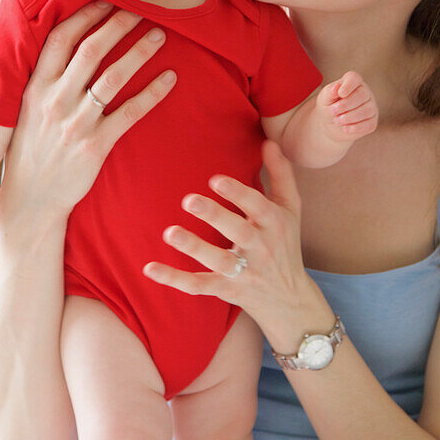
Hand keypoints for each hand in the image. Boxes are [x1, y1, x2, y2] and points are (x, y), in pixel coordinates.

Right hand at [0, 2, 176, 227]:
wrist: (30, 199)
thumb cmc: (31, 152)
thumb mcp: (27, 111)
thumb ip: (44, 81)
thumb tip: (64, 49)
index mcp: (35, 87)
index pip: (60, 39)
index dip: (85, 16)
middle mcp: (54, 100)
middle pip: (91, 50)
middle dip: (118, 25)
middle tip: (142, 9)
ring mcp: (75, 122)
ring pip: (113, 76)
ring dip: (139, 52)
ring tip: (160, 35)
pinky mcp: (96, 145)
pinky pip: (130, 112)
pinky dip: (152, 92)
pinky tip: (169, 78)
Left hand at [143, 140, 326, 339]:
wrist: (289, 298)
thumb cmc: (285, 243)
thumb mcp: (290, 208)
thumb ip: (280, 174)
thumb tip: (268, 141)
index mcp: (274, 223)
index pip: (257, 206)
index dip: (237, 193)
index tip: (214, 180)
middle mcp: (261, 248)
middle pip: (239, 232)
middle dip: (215, 216)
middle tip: (188, 200)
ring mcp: (243, 272)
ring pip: (218, 261)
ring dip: (194, 248)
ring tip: (169, 233)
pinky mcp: (227, 290)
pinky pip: (198, 286)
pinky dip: (174, 279)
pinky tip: (149, 268)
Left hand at [315, 70, 377, 143]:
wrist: (331, 125)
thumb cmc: (329, 106)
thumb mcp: (324, 99)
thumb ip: (329, 92)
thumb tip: (336, 88)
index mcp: (352, 82)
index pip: (354, 78)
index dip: (348, 85)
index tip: (340, 94)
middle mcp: (365, 92)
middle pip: (362, 94)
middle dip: (346, 104)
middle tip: (332, 111)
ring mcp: (371, 107)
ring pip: (367, 110)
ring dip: (349, 117)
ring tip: (337, 120)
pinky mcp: (372, 122)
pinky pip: (369, 124)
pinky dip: (356, 127)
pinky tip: (345, 128)